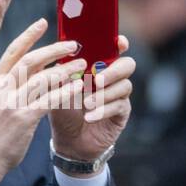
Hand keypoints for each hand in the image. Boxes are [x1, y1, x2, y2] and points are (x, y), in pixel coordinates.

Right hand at [0, 18, 85, 185]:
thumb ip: (15, 84)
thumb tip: (39, 66)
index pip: (13, 51)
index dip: (29, 35)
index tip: (44, 22)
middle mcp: (2, 88)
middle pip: (30, 60)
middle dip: (54, 49)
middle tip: (73, 44)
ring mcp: (12, 103)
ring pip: (43, 78)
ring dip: (65, 69)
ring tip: (82, 64)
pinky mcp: (23, 118)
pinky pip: (50, 99)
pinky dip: (66, 90)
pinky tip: (79, 86)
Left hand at [49, 34, 134, 169]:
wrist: (68, 142)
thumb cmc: (63, 111)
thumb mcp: (57, 90)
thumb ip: (61, 74)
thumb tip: (62, 57)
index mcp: (97, 66)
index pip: (114, 49)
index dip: (119, 43)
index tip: (119, 42)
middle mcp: (112, 78)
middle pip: (127, 65)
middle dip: (113, 71)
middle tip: (97, 79)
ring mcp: (119, 95)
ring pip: (125, 86)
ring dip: (105, 94)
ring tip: (87, 103)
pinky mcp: (122, 113)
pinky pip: (120, 106)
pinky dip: (103, 110)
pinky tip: (89, 117)